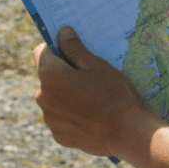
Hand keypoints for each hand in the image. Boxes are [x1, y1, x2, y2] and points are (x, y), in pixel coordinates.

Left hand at [33, 26, 148, 157]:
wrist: (126, 132)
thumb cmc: (114, 93)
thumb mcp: (97, 65)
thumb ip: (74, 48)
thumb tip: (62, 32)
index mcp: (50, 76)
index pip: (41, 52)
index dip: (55, 47)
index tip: (72, 49)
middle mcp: (42, 97)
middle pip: (48, 76)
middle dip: (64, 72)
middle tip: (90, 74)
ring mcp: (50, 119)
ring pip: (54, 97)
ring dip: (66, 93)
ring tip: (93, 96)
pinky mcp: (58, 135)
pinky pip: (60, 117)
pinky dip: (71, 113)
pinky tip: (92, 114)